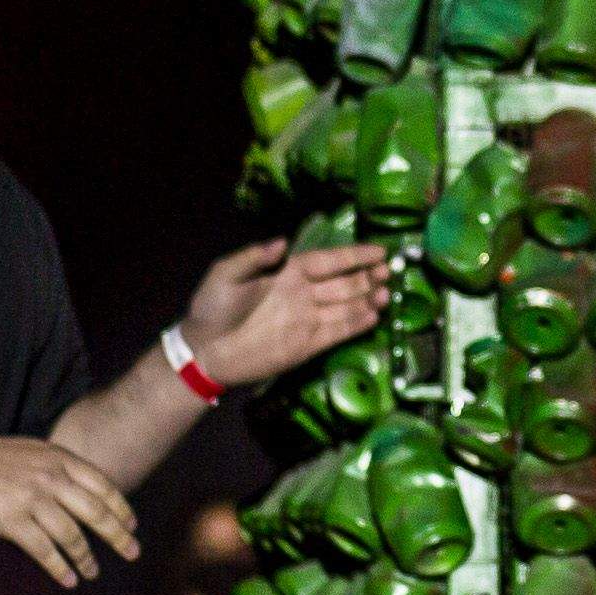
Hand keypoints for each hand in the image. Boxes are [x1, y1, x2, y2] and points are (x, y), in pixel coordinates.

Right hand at [0, 430, 140, 587]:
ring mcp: (32, 499)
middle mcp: (50, 478)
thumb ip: (55, 467)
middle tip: (133, 553)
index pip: (102, 485)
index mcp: (57, 458)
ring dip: (86, 558)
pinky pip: (44, 550)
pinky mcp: (11, 521)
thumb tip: (78, 489)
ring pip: (72, 536)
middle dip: (118, 536)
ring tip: (93, 573)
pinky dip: (59, 568)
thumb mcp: (29, 452)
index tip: (132, 525)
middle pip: (96, 512)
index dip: (121, 507)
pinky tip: (68, 580)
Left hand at [183, 235, 391, 387]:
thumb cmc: (211, 309)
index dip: (353, 256)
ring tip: (387, 292)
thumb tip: (283, 242)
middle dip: (367, 276)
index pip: (328, 261)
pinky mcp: (307, 345)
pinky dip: (356, 324)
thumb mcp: (225, 275)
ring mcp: (307, 320)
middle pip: (343, 282)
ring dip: (367, 299)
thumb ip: (254, 258)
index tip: (379, 251)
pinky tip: (374, 316)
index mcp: (287, 273)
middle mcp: (303, 294)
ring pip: (345, 306)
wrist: (205, 351)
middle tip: (390, 271)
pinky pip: (337, 332)